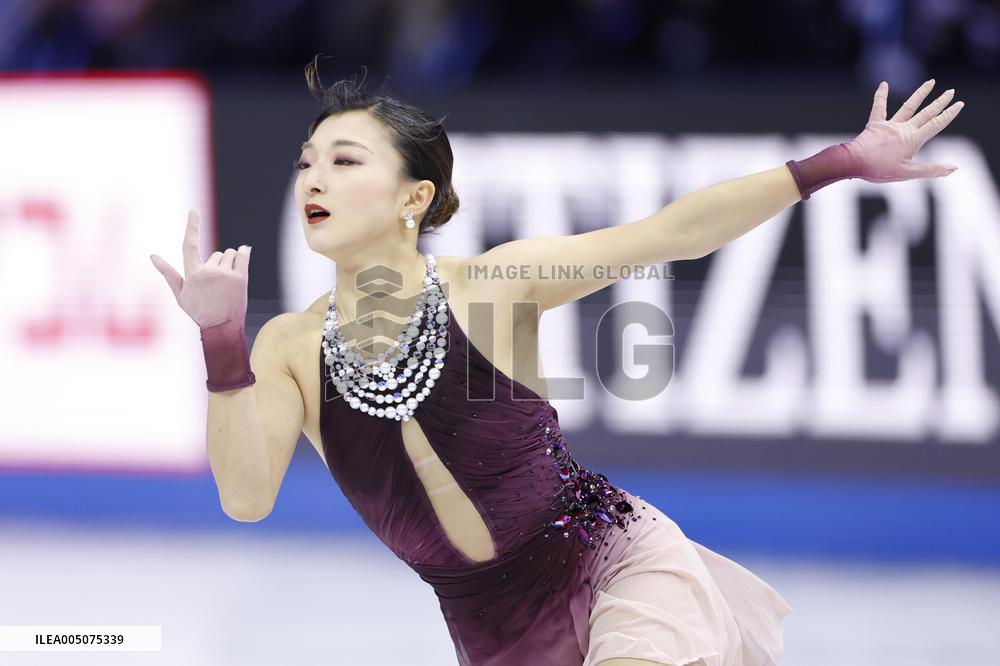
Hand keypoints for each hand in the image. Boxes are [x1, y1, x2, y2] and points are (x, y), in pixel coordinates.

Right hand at [150, 209, 251, 328]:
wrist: (222, 327)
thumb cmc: (199, 311)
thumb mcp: (180, 294)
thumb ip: (168, 273)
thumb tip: (152, 256)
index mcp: (192, 274)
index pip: (190, 244)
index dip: (192, 226)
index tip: (194, 210)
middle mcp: (208, 272)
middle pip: (217, 254)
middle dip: (218, 264)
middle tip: (218, 285)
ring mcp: (225, 275)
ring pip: (230, 254)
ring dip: (230, 263)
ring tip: (228, 283)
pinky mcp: (241, 278)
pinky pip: (243, 255)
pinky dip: (243, 254)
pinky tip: (244, 254)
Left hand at [845, 79, 964, 182]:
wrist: (854, 163)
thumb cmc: (878, 170)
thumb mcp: (907, 173)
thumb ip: (931, 170)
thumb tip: (954, 168)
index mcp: (913, 140)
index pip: (936, 124)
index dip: (949, 114)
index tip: (959, 104)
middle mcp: (904, 129)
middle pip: (926, 113)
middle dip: (940, 102)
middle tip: (950, 91)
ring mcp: (889, 125)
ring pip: (908, 106)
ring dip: (920, 94)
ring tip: (930, 82)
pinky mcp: (875, 124)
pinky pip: (879, 107)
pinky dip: (881, 95)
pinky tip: (884, 84)